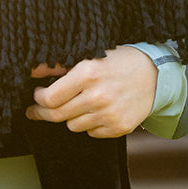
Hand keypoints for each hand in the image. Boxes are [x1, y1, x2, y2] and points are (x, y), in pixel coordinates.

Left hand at [25, 46, 156, 137]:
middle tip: (37, 109)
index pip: (50, 98)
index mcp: (88, 74)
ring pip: (72, 126)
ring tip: (80, 103)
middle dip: (42, 113)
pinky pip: (91, 133)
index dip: (38, 99)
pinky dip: (90, 124)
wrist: (155, 75)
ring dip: (70, 116)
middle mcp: (97, 96)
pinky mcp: (119, 128)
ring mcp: (109, 114)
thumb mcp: (90, 55)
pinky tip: (98, 110)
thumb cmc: (120, 62)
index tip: (38, 95)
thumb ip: (59, 66)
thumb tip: (32, 71)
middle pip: (57, 115)